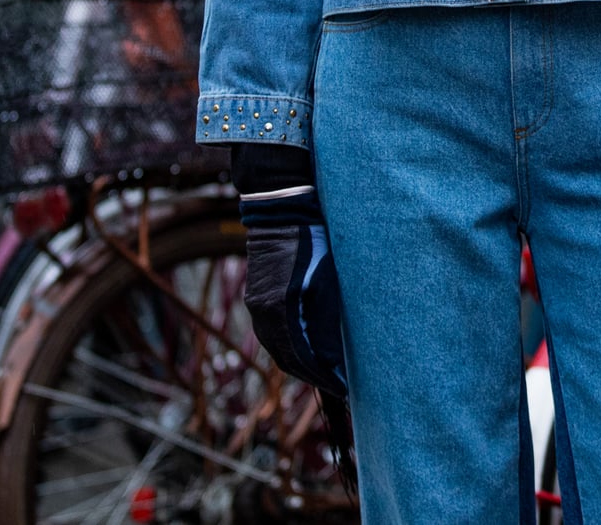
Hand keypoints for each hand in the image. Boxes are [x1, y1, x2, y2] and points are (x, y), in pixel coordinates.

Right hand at [240, 185, 347, 396]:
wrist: (284, 211)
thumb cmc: (314, 242)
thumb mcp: (327, 284)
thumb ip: (328, 324)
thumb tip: (334, 362)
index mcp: (280, 310)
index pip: (302, 358)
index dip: (323, 377)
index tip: (343, 389)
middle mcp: (262, 312)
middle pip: (286, 359)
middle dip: (312, 375)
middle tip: (337, 386)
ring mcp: (256, 305)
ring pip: (278, 348)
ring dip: (300, 362)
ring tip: (326, 371)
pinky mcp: (258, 297)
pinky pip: (272, 333)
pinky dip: (291, 346)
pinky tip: (309, 347)